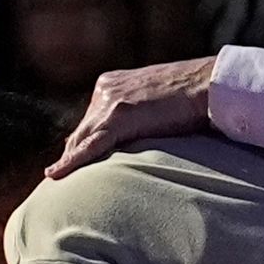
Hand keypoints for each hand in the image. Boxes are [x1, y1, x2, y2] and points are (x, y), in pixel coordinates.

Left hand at [54, 55, 219, 174]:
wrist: (208, 85)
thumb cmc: (192, 96)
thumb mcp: (155, 103)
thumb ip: (137, 116)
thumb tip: (132, 137)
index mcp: (111, 84)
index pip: (91, 120)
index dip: (81, 143)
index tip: (71, 160)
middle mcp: (105, 90)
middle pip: (81, 130)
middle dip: (71, 153)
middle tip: (58, 175)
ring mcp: (111, 101)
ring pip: (82, 138)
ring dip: (69, 161)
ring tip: (55, 179)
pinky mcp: (120, 115)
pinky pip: (91, 144)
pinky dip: (73, 161)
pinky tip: (56, 174)